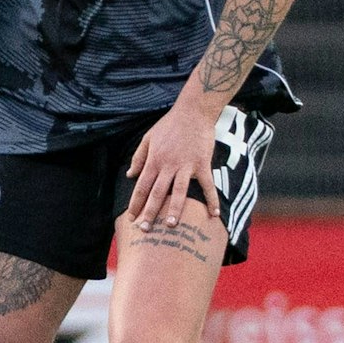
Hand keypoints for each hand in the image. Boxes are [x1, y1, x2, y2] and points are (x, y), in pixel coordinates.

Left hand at [125, 100, 219, 230]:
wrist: (193, 112)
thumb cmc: (169, 125)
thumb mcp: (148, 138)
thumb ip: (138, 158)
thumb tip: (129, 175)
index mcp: (154, 160)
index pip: (141, 186)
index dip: (136, 203)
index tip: (132, 218)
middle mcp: (168, 165)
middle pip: (156, 193)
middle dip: (150, 212)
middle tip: (145, 230)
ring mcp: (186, 165)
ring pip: (178, 192)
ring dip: (174, 210)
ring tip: (171, 226)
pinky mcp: (203, 164)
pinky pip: (208, 185)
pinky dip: (211, 199)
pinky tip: (213, 214)